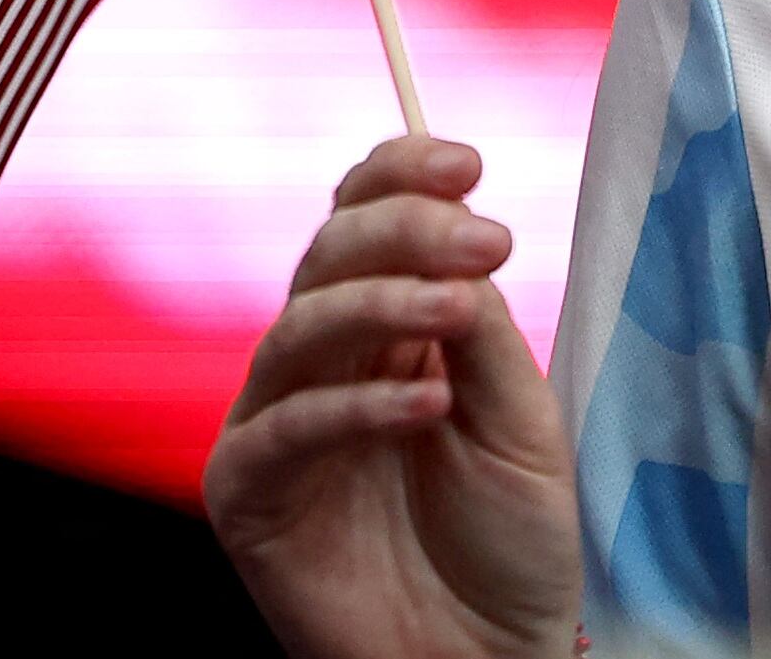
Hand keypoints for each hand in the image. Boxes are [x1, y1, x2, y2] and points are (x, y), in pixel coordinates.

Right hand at [204, 136, 582, 658]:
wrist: (493, 655)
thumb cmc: (510, 538)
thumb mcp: (520, 416)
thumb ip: (482, 328)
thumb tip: (456, 236)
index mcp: (388, 329)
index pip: (365, 221)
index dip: (402, 175)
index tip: (467, 161)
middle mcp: (324, 365)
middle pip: (328, 257)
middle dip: (405, 231)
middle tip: (486, 239)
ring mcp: (280, 428)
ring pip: (297, 329)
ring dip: (381, 305)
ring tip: (461, 311)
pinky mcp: (250, 499)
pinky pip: (279, 431)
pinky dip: (352, 407)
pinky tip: (425, 404)